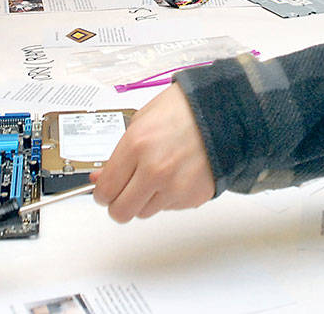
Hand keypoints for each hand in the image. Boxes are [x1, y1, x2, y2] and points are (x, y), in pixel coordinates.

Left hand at [91, 84, 214, 222]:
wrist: (223, 113)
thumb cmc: (184, 110)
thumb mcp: (140, 122)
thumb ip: (118, 155)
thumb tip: (100, 179)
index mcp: (137, 146)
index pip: (105, 190)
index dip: (101, 193)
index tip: (104, 191)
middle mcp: (155, 170)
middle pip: (121, 212)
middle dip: (118, 204)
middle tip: (123, 192)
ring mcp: (175, 187)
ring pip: (144, 213)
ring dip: (144, 200)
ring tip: (156, 177)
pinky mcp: (193, 197)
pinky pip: (168, 208)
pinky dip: (167, 197)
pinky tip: (175, 175)